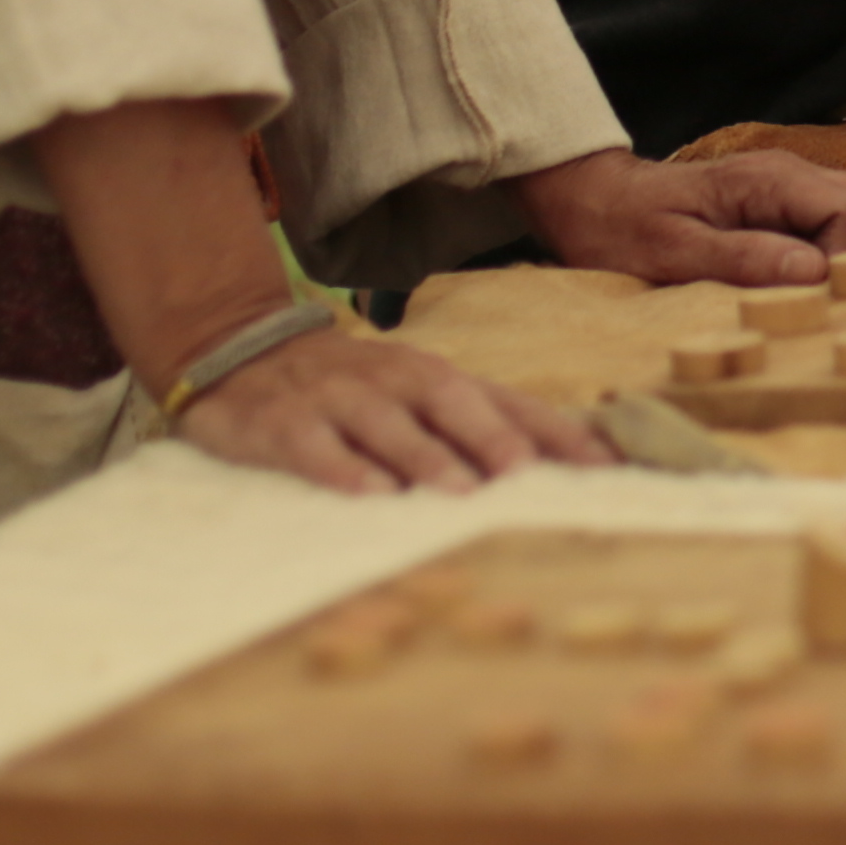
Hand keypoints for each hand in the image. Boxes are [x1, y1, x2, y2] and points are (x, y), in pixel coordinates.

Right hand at [169, 321, 610, 494]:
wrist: (242, 351)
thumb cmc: (353, 389)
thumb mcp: (418, 397)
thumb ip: (482, 426)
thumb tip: (564, 467)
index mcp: (436, 377)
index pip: (509, 402)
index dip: (555, 432)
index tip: (603, 467)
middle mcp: (394, 381)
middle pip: (451, 400)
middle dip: (490, 434)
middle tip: (522, 471)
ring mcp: (339, 399)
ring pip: (386, 423)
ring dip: (423, 455)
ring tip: (457, 490)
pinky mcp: (284, 424)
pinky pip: (315, 447)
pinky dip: (343, 468)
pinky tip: (369, 493)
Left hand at [517, 143, 845, 290]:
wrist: (592, 199)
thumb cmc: (622, 227)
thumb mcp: (672, 253)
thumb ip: (743, 258)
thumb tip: (813, 272)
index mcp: (770, 180)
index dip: (845, 259)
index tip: (805, 293)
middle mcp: (791, 173)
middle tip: (808, 292)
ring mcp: (790, 186)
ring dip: (842, 258)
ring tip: (791, 289)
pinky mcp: (783, 203)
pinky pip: (833, 225)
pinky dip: (825, 256)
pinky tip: (782, 280)